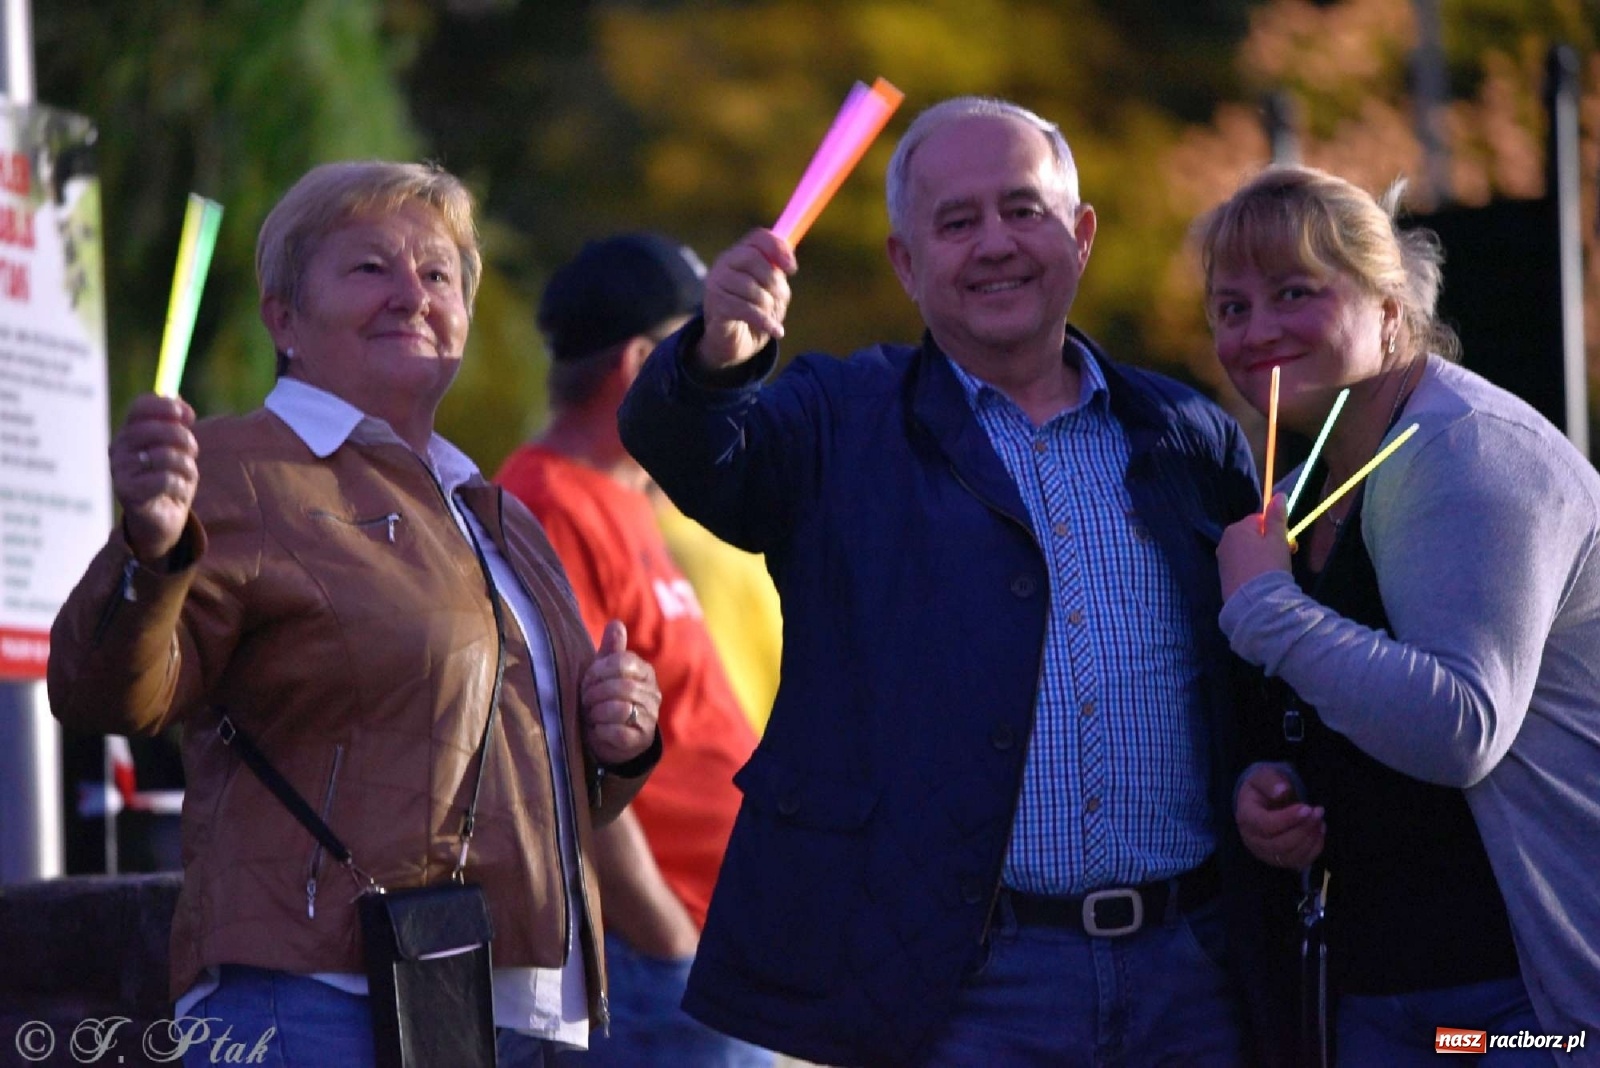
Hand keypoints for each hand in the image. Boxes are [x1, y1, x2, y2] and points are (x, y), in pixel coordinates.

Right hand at [112, 394, 198, 565]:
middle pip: (155, 430)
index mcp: (129, 433)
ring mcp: (120, 471)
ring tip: (186, 477)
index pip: (140, 407)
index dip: (166, 406)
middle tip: (193, 451)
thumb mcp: (176, 449)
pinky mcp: (127, 493)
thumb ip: (176, 424)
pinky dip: (181, 486)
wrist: (160, 520)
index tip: (188, 416)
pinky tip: (178, 493)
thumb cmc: (169, 479)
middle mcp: (118, 448)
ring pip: (165, 456)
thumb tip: (179, 402)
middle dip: (184, 439)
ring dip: (187, 467)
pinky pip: (165, 480)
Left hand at [581, 620, 660, 765]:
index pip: (623, 663)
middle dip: (595, 693)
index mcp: (645, 672)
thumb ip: (611, 649)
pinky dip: (602, 731)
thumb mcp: (605, 672)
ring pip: (621, 709)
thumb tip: (616, 623)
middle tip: (584, 700)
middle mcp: (653, 694)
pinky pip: (619, 732)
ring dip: (597, 712)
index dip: (599, 671)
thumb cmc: (605, 697)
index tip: (587, 679)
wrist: (610, 737)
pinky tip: (597, 729)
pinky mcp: (641, 739)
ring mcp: (650, 717)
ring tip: (590, 714)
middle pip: (622, 686)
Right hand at [696, 229, 795, 369]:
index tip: (792, 269)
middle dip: (773, 281)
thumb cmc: (753, 312)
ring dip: (768, 305)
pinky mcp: (715, 306)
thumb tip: (788, 261)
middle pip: (753, 258)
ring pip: (750, 287)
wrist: (732, 343)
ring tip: (770, 317)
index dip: (778, 249)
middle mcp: (724, 264)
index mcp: (739, 254)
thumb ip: (777, 272)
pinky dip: (766, 322)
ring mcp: (716, 283)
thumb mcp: (770, 290)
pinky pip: (746, 309)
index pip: (759, 237)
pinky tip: (776, 331)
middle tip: (780, 300)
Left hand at [1217, 492, 1291, 600]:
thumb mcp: (1277, 539)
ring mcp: (1222, 560)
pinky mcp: (1224, 577)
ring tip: (1274, 570)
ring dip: (1262, 556)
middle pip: (1252, 536)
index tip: (1287, 542)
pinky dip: (1253, 569)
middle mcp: (1225, 541)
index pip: (1259, 520)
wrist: (1255, 602)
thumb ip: (1277, 516)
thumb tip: (1279, 494)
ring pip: (1247, 551)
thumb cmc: (1269, 566)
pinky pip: (1242, 566)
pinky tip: (1262, 579)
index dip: (1275, 530)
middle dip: (1269, 543)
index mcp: (1237, 528)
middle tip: (1284, 557)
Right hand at [1235, 764, 1324, 869]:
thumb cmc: (1262, 789)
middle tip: (1318, 811)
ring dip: (1311, 839)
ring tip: (1320, 820)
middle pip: (1280, 844)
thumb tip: (1282, 791)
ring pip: (1291, 856)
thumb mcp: (1262, 777)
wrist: (1260, 802)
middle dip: (1303, 829)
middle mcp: (1253, 840)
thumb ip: (1270, 782)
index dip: (1288, 819)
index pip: (1266, 825)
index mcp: (1246, 818)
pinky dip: (1314, 849)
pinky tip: (1318, 831)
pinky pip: (1300, 863)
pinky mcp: (1280, 860)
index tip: (1307, 808)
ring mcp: (1266, 853)